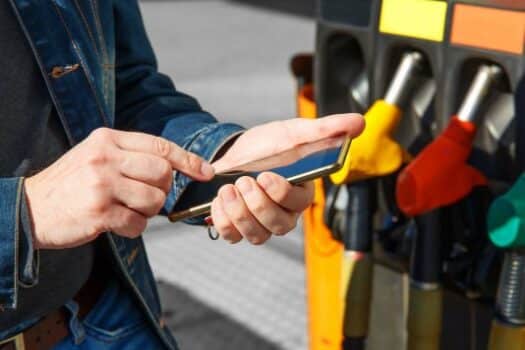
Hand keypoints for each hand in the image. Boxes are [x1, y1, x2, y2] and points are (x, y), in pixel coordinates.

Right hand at [25, 128, 213, 248]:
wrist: (30, 209)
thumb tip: (175, 167)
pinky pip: (138, 224)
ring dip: (147, 212)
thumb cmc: (71, 184)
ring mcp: (101, 184)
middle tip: (143, 198)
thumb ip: (130, 156)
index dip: (189, 161)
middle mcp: (105, 157)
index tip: (206, 173)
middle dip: (162, 190)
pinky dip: (134, 228)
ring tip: (125, 210)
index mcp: (107, 139)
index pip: (160, 146)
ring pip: (155, 200)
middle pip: (163, 174)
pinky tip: (115, 224)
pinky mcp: (99, 212)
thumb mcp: (96, 156)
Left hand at [211, 113, 363, 243]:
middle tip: (243, 180)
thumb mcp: (295, 132)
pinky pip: (232, 235)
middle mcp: (283, 213)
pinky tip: (219, 199)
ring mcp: (261, 224)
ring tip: (228, 189)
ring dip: (240, 214)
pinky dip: (223, 220)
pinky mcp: (238, 227)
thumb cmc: (270, 146)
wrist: (237, 151)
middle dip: (258, 205)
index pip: (299, 203)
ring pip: (257, 235)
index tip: (266, 176)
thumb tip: (358, 122)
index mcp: (300, 193)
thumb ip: (326, 129)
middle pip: (278, 226)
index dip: (282, 194)